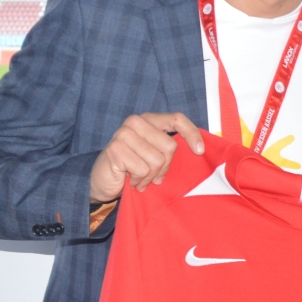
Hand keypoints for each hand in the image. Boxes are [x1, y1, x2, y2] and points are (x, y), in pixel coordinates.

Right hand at [89, 113, 203, 203]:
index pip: (177, 119)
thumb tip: (198, 150)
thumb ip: (170, 149)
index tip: (200, 152)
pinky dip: (140, 181)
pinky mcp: (116, 149)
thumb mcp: (155, 155)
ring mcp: (124, 134)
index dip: (191, 134)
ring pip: (157, 161)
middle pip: (170, 146)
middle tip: (153, 176)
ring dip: (150, 177)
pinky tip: (131, 181)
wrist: (102, 181)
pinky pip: (143, 170)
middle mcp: (136, 122)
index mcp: (149, 120)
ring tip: (140, 179)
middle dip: (165, 167)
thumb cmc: (132, 168)